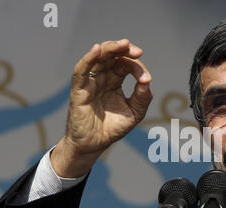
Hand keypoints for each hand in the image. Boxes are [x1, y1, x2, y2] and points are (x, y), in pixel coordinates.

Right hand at [51, 39, 152, 177]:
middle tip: (137, 51)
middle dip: (124, 50)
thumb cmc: (112, 128)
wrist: (94, 144)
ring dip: (110, 48)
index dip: (137, 67)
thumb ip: (142, 97)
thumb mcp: (134, 113)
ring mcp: (90, 82)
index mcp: (115, 81)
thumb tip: (147, 81)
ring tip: (124, 44)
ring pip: (98, 57)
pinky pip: (81, 70)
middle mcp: (102, 78)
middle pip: (111, 55)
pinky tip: (97, 50)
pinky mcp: (79, 90)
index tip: (146, 79)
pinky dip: (88, 58)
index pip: (125, 65)